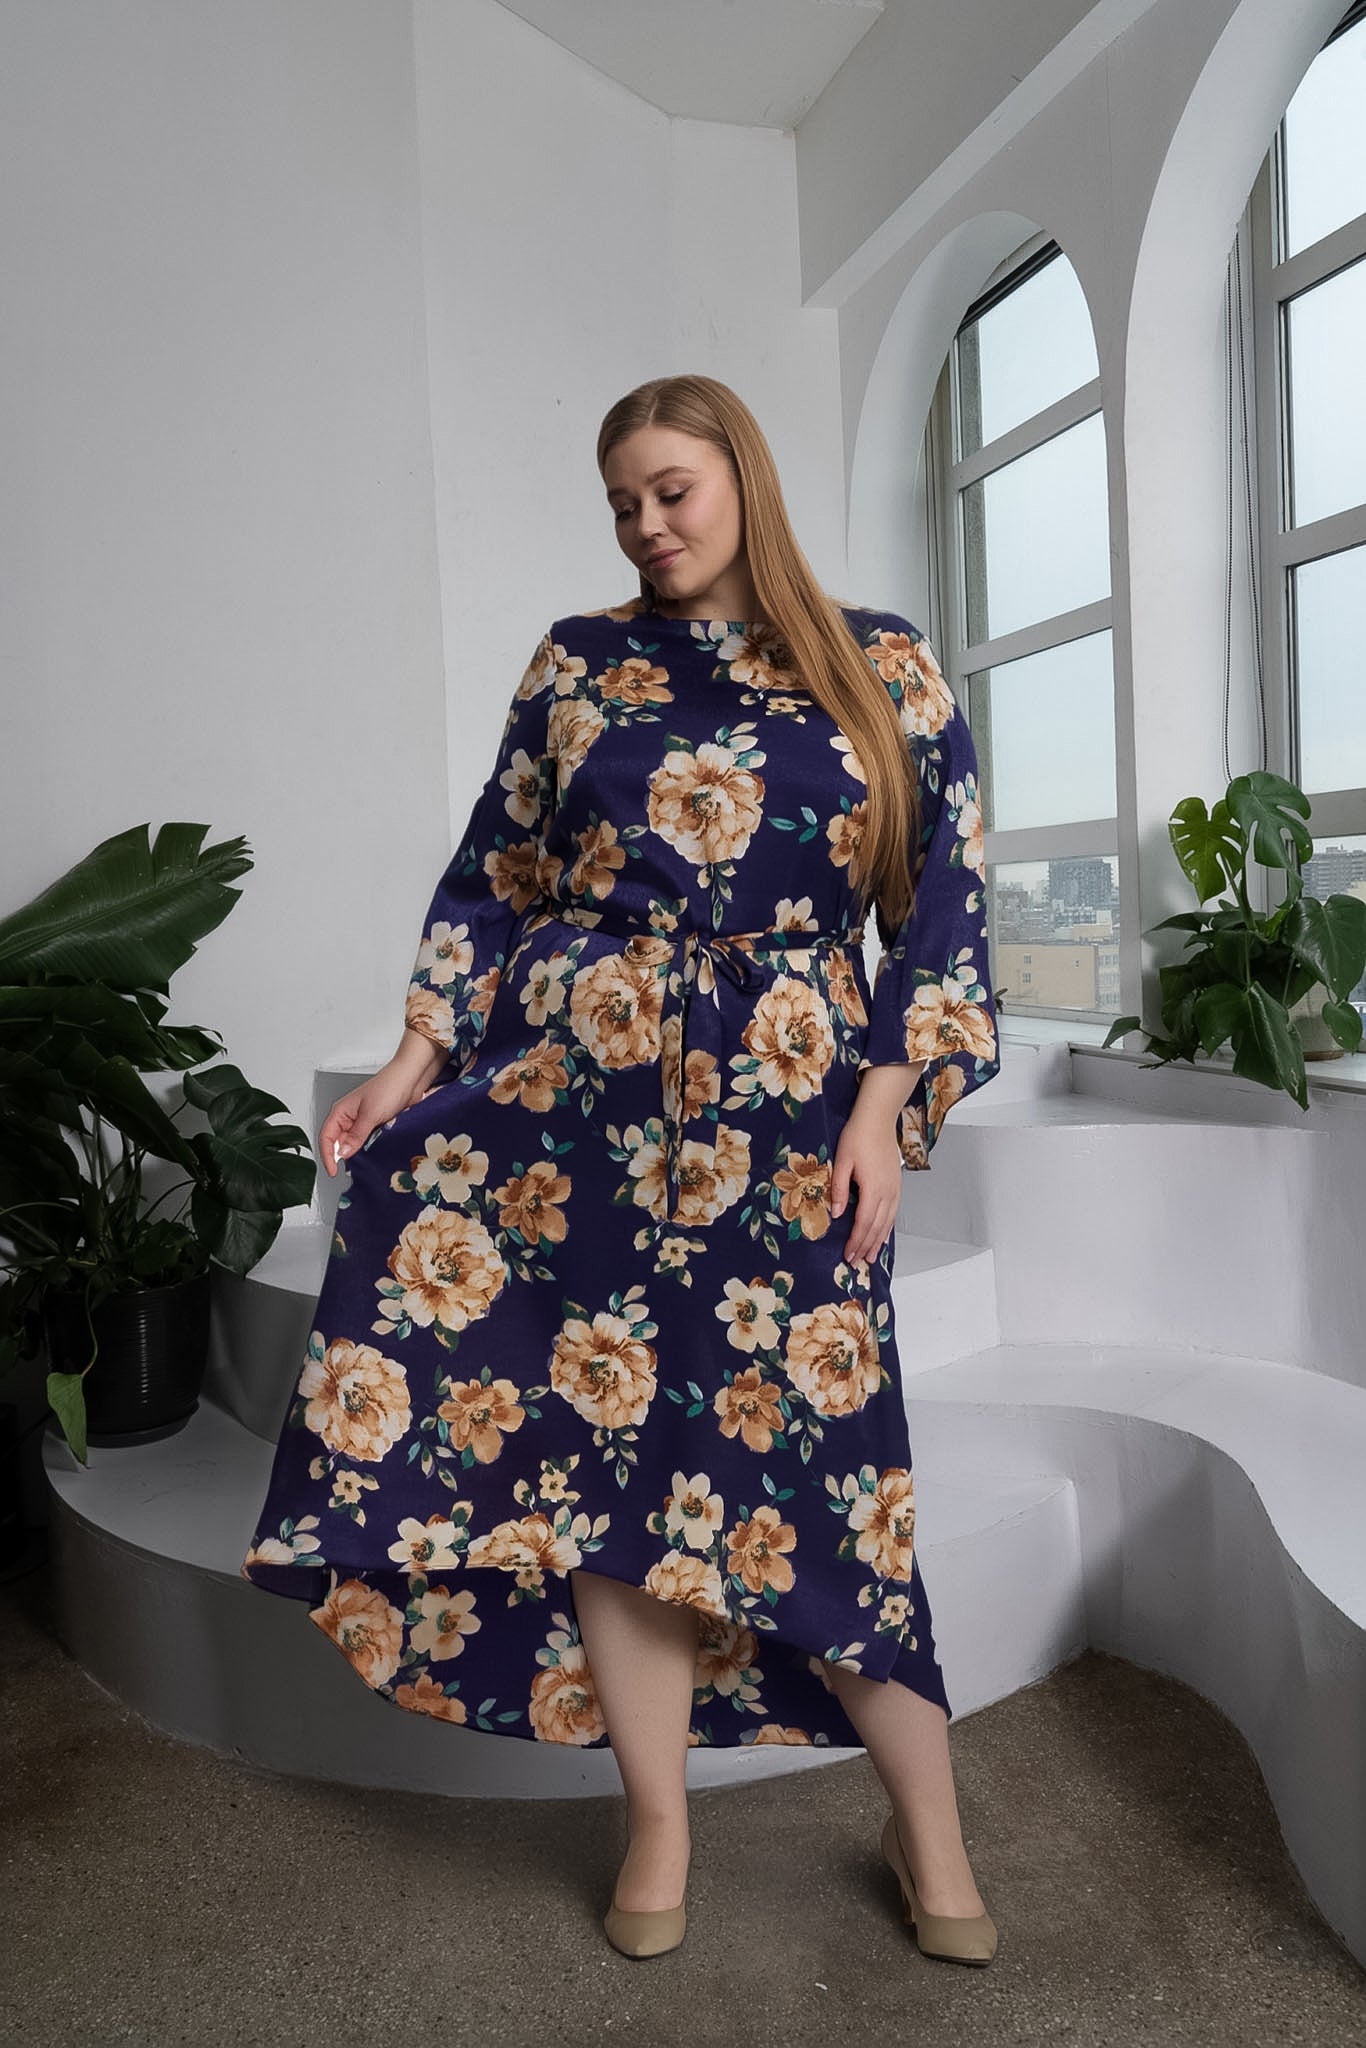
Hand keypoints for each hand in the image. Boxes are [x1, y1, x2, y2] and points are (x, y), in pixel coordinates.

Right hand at [319, 1030, 447, 1175]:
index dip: (327, 1156)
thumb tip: (342, 1153)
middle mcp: (349, 1117)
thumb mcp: (370, 1114)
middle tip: (350, 1170)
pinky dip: (368, 1148)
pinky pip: (367, 1140)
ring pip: (353, 1143)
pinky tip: (374, 1153)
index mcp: (341, 1111)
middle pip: (338, 1142)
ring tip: (363, 1163)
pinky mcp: (375, 1124)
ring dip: (357, 1153)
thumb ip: (356, 1136)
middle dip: (341, 1157)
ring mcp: (362, 1121)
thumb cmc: (389, 1087)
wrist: (411, 1078)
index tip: (333, 1171)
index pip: (326, 1138)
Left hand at [830, 1103, 903, 1263]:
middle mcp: (887, 1192)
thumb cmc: (858, 1136)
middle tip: (856, 1263)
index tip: (848, 1255)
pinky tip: (883, 1236)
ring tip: (870, 1257)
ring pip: (887, 1222)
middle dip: (865, 1246)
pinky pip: (893, 1213)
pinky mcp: (896, 1185)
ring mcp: (894, 1189)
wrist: (878, 1119)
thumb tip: (837, 1213)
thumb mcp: (841, 1161)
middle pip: (877, 1227)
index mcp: (872, 1188)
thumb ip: (839, 1189)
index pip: (863, 1222)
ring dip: (878, 1241)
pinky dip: (888, 1228)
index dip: (856, 1241)